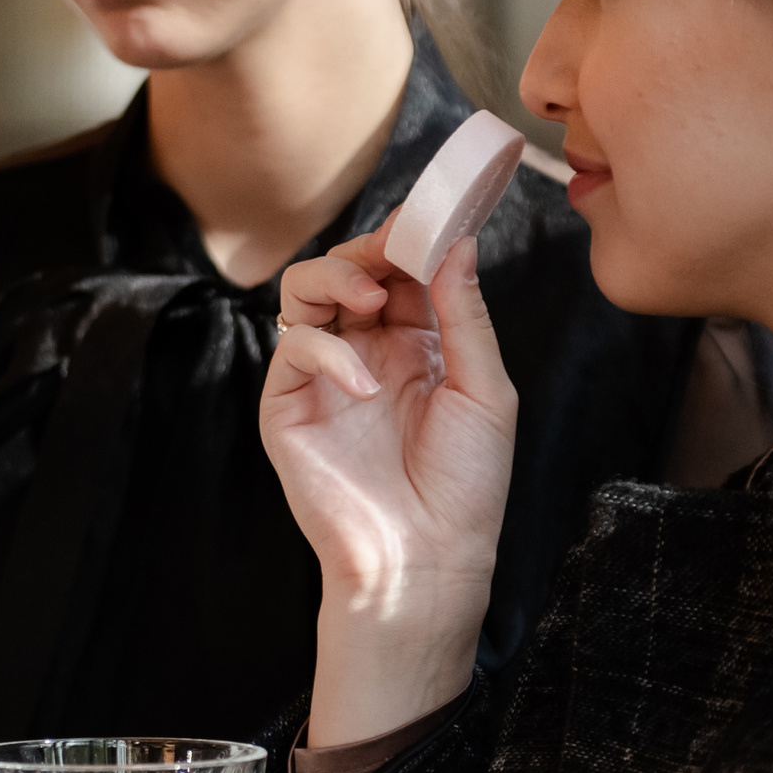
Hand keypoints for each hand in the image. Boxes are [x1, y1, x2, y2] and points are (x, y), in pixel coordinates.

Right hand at [260, 223, 515, 742]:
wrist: (425, 561)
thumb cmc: (465, 487)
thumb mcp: (484, 389)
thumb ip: (464, 312)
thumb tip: (457, 239)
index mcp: (417, 345)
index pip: (403, 269)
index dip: (414, 236)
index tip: (435, 210)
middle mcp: (366, 352)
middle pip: (350, 267)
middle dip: (374, 247)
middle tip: (398, 246)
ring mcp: (323, 376)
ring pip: (306, 290)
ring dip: (337, 276)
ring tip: (371, 300)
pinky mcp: (288, 405)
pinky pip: (292, 347)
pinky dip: (325, 350)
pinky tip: (361, 385)